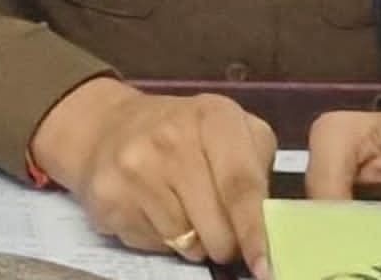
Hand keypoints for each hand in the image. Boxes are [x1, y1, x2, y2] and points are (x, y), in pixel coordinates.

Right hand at [30, 77, 275, 273]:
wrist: (108, 126)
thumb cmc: (184, 133)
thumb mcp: (228, 130)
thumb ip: (255, 165)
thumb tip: (271, 222)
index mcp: (213, 115)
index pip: (241, 184)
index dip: (255, 230)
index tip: (265, 265)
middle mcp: (173, 136)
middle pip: (216, 225)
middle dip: (226, 243)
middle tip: (221, 230)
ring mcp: (137, 165)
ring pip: (187, 242)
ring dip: (194, 241)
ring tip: (183, 209)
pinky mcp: (109, 195)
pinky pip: (154, 243)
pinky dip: (162, 238)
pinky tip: (154, 208)